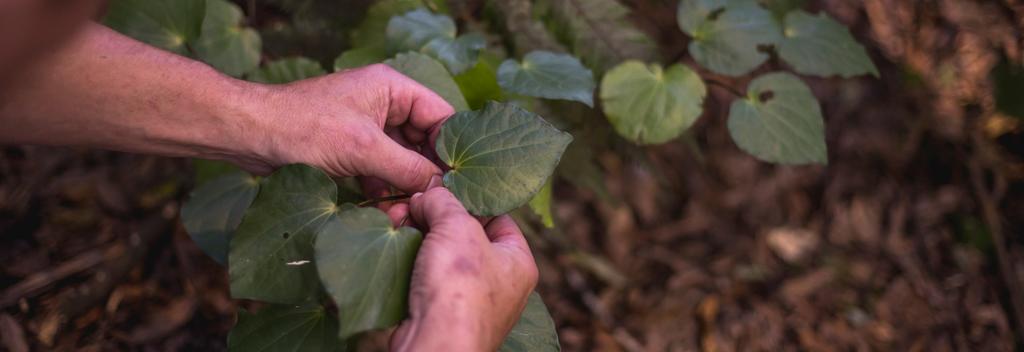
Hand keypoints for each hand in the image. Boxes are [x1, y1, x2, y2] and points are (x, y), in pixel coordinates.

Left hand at [242, 64, 453, 193]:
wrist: (249, 135)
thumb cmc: (303, 129)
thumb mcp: (363, 149)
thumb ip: (408, 168)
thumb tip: (443, 188)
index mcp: (393, 88)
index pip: (442, 116)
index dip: (453, 149)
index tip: (461, 182)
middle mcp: (384, 104)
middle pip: (425, 141)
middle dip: (428, 172)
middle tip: (435, 203)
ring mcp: (367, 128)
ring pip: (403, 159)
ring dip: (406, 184)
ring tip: (409, 209)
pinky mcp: (351, 149)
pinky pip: (380, 169)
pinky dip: (384, 188)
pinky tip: (384, 208)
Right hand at [387, 188, 538, 350]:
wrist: (436, 343)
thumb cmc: (460, 285)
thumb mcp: (457, 226)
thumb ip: (444, 202)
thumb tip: (428, 195)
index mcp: (518, 262)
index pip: (498, 217)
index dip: (469, 198)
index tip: (441, 186)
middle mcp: (499, 284)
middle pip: (464, 235)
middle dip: (434, 217)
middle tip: (410, 203)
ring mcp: (468, 301)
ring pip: (441, 256)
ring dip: (417, 235)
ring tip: (395, 218)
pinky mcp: (439, 313)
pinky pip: (424, 277)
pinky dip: (408, 260)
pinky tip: (393, 243)